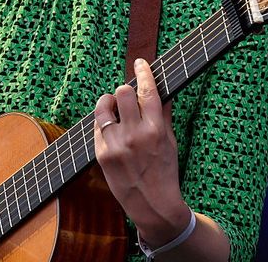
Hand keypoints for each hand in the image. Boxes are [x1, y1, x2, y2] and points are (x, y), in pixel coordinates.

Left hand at [94, 58, 190, 247]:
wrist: (153, 205)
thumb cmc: (165, 171)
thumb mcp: (170, 141)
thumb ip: (163, 113)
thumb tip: (161, 89)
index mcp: (155, 130)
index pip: (148, 91)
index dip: (143, 72)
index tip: (140, 62)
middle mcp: (134, 135)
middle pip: (122, 92)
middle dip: (124, 89)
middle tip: (126, 95)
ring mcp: (115, 145)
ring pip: (103, 107)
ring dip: (109, 102)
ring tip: (113, 107)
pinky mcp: (101, 154)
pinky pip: (97, 127)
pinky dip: (103, 123)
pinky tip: (111, 128)